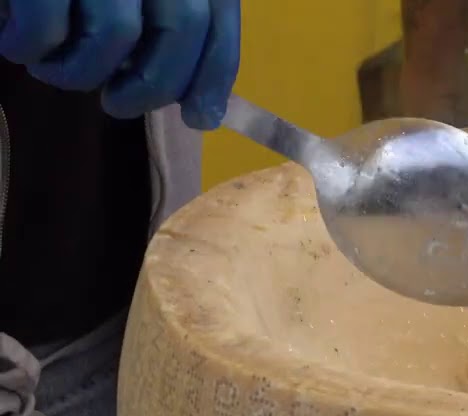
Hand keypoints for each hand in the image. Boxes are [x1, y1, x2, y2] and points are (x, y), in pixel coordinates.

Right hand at [0, 0, 240, 129]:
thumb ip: (168, 26)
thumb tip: (201, 107)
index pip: (216, 16)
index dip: (213, 72)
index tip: (199, 117)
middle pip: (181, 27)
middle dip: (154, 85)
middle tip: (118, 105)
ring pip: (116, 34)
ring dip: (82, 73)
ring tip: (53, 68)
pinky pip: (48, 29)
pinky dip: (32, 50)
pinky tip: (18, 46)